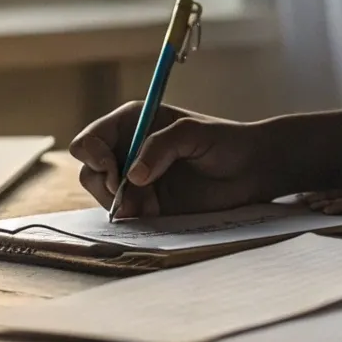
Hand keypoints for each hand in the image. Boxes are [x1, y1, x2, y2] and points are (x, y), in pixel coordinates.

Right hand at [67, 102, 275, 218]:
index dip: (93, 154)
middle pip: (90, 169)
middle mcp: (128, 150)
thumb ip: (160, 146)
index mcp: (133, 123)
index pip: (91, 138)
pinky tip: (153, 213)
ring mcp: (137, 180)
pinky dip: (131, 218)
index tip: (113, 170)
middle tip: (129, 194)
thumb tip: (132, 176)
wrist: (252, 170)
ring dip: (118, 203)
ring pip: (103, 195)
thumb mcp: (193, 132)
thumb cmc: (226, 141)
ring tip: (148, 205)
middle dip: (103, 184)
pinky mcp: (149, 205)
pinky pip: (125, 215)